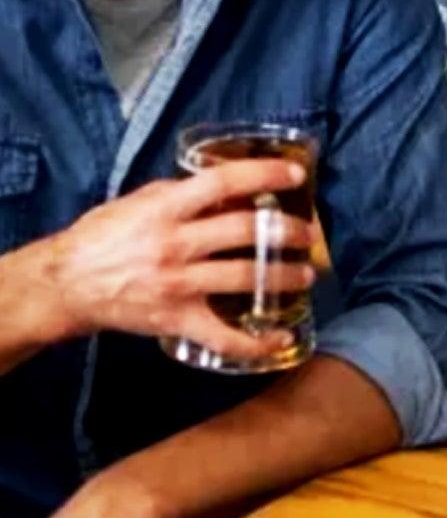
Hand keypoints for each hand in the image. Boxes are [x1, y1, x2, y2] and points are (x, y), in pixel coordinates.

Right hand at [36, 160, 314, 361]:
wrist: (66, 283)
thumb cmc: (104, 235)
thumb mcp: (141, 200)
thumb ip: (184, 192)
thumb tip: (230, 186)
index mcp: (167, 208)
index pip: (224, 183)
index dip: (264, 175)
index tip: (294, 176)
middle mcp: (175, 244)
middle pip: (245, 231)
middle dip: (287, 231)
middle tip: (308, 233)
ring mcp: (177, 283)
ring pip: (244, 277)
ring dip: (284, 276)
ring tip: (305, 274)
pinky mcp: (174, 318)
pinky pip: (221, 336)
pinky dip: (254, 342)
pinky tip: (281, 339)